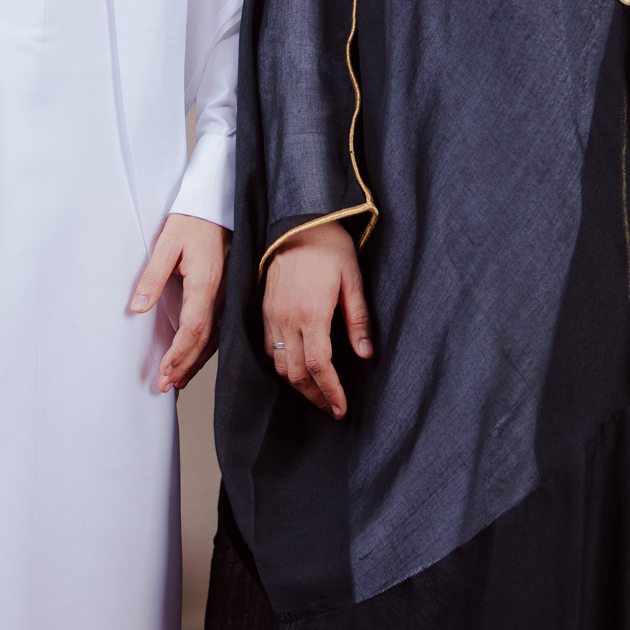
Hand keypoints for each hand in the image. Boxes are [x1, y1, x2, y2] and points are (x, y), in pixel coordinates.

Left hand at [134, 214, 230, 392]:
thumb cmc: (190, 222)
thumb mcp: (166, 244)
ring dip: (195, 361)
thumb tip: (137, 307)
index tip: (165, 370)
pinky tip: (193, 359)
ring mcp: (224, 296)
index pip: (194, 327)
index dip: (180, 352)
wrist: (213, 208)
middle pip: (205, 339)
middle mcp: (220, 294)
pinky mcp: (223, 296)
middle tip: (166, 385)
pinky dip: (204, 349)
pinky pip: (217, 329)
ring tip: (177, 381)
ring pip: (213, 338)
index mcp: (205, 282)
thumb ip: (152, 276)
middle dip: (185, 365)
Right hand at [261, 220, 371, 419]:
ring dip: (298, 384)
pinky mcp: (264, 309)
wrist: (298, 221)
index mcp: (311, 313)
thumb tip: (365, 354)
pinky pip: (267, 348)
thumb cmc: (329, 246)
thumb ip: (358, 320)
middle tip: (332, 408)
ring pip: (279, 365)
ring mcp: (272, 315)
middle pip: (296, 373)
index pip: (318, 366)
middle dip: (315, 396)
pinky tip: (297, 368)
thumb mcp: (353, 280)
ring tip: (318, 393)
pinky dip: (281, 365)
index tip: (341, 408)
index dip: (331, 392)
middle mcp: (287, 319)